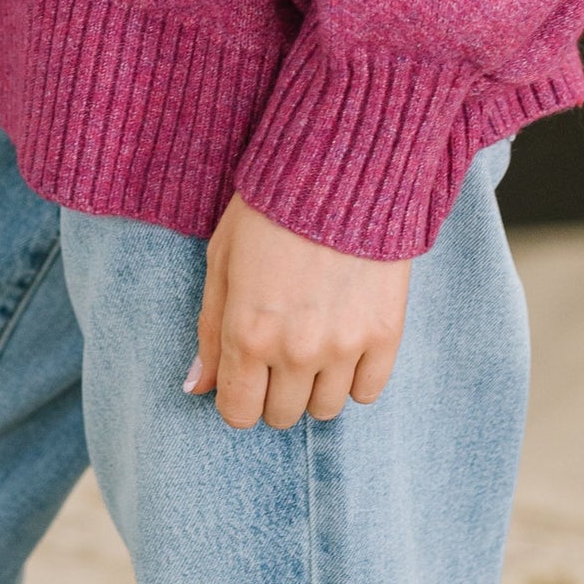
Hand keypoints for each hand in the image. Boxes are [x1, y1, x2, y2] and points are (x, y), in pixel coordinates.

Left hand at [187, 196, 409, 429]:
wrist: (340, 168)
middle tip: (281, 348)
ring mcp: (344, 345)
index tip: (246, 373)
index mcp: (247, 332)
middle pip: (282, 415)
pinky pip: (368, 392)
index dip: (239, 397)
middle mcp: (295, 350)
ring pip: (325, 409)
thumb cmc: (269, 208)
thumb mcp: (222, 259)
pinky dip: (355, 377)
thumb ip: (210, 329)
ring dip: (315, 385)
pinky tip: (346, 341)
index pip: (239, 413)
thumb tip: (197, 389)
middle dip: (275, 389)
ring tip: (314, 340)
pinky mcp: (385, 334)